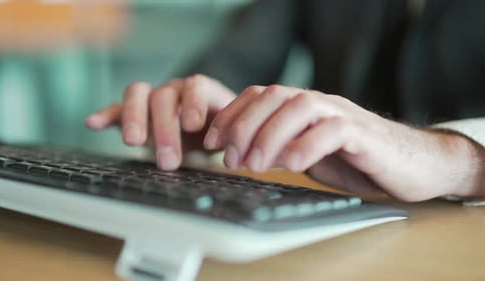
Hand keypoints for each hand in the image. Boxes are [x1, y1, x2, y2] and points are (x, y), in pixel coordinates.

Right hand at [85, 74, 235, 169]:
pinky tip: (93, 123)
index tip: (192, 125)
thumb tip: (234, 150)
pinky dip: (105, 115)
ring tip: (134, 142)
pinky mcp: (131, 112)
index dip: (192, 103)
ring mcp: (151, 99)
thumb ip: (228, 137)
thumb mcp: (227, 134)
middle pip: (163, 96)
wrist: (204, 130)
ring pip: (138, 94)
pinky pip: (116, 109)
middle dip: (165, 128)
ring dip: (135, 118)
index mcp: (201, 91)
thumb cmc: (217, 132)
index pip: (195, 86)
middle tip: (169, 161)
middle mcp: (174, 90)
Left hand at [203, 85, 483, 200]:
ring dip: (270, 136)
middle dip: (244, 127)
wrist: (411, 164)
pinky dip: (307, 145)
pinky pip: (333, 130)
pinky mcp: (364, 133)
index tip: (211, 142)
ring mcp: (342, 114)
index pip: (259, 96)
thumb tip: (243, 156)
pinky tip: (292, 165)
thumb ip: (280, 148)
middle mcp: (320, 103)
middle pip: (274, 96)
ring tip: (256, 166)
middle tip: (230, 159)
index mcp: (303, 106)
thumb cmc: (355, 160)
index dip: (230, 115)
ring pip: (300, 107)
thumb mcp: (308, 153)